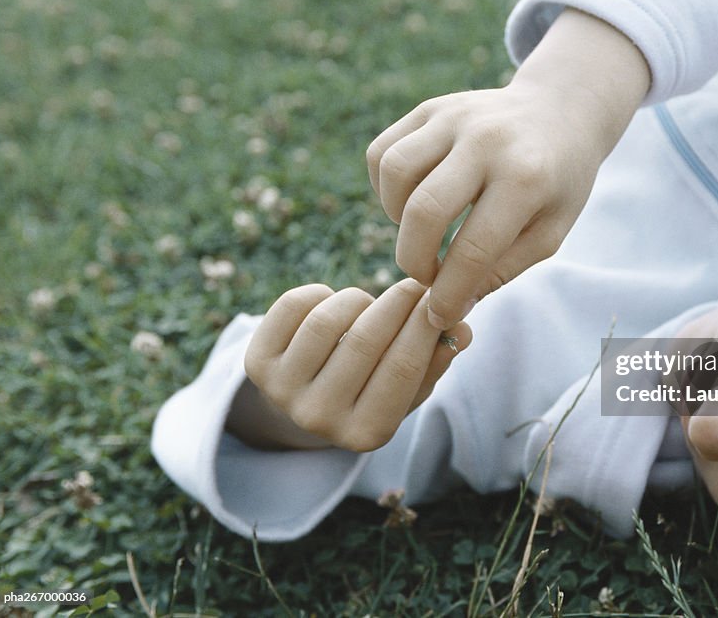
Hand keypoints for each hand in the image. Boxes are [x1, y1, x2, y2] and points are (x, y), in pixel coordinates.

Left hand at [242, 279, 471, 451]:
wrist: (307, 406)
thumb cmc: (373, 392)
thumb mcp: (410, 388)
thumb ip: (436, 361)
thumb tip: (461, 330)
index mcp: (367, 434)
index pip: (403, 368)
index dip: (426, 324)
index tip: (441, 295)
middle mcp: (320, 420)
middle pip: (366, 341)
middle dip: (398, 302)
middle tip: (415, 283)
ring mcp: (283, 394)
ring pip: (327, 321)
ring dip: (358, 299)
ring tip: (370, 302)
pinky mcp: (256, 365)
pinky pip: (292, 307)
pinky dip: (319, 294)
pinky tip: (333, 302)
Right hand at [367, 9, 650, 329]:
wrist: (559, 112)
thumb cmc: (557, 183)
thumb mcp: (550, 232)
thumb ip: (503, 270)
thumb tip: (450, 307)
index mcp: (526, 178)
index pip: (474, 249)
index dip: (449, 292)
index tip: (439, 315)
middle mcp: (487, 141)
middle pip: (424, 211)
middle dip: (415, 260)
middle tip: (427, 277)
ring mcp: (454, 117)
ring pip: (395, 173)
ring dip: (396, 220)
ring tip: (419, 234)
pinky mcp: (430, 108)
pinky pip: (383, 152)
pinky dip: (386, 189)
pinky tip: (410, 203)